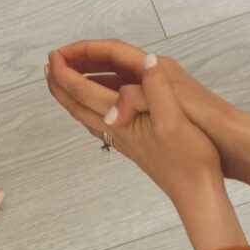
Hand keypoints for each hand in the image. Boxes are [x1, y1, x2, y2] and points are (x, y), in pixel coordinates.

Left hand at [45, 45, 228, 212]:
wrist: (198, 194)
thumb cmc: (189, 159)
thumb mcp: (174, 119)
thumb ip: (156, 90)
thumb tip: (146, 62)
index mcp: (120, 120)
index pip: (82, 92)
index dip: (64, 72)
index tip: (53, 55)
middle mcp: (116, 130)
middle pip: (77, 105)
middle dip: (60, 84)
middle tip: (51, 64)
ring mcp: (124, 140)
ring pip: (87, 115)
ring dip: (73, 95)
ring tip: (67, 80)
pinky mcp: (135, 145)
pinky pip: (102, 121)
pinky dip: (93, 107)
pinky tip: (103, 106)